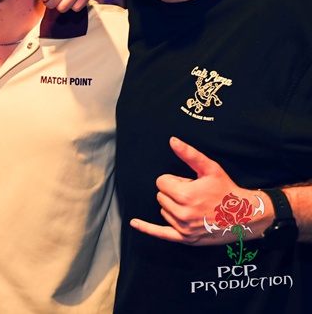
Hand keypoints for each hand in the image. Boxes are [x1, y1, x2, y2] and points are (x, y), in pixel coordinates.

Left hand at [131, 137, 269, 244]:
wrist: (245, 216)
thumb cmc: (227, 190)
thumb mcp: (210, 169)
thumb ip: (189, 154)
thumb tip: (172, 140)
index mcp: (185, 195)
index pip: (161, 182)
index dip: (175, 180)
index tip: (190, 183)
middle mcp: (182, 213)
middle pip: (160, 196)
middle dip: (174, 192)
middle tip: (195, 194)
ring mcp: (183, 228)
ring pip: (163, 210)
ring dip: (173, 206)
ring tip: (196, 206)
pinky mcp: (186, 238)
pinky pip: (161, 234)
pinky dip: (147, 229)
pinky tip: (134, 223)